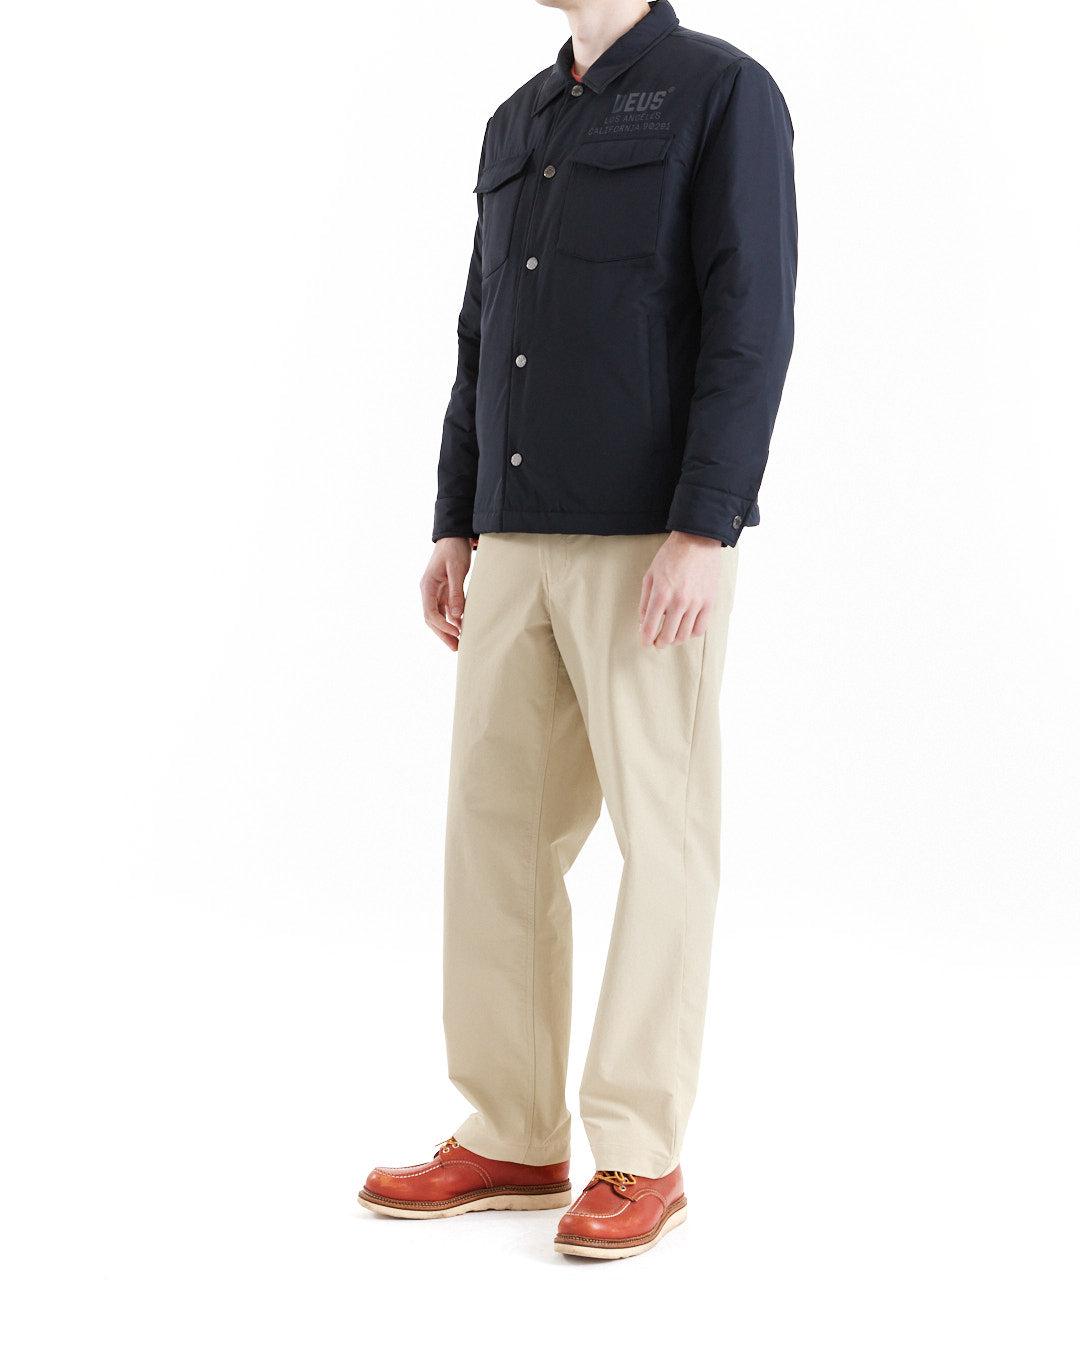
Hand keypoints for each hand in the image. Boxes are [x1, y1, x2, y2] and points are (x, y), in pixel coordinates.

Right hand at [421, 537, 472, 650]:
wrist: (454, 535)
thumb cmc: (454, 549)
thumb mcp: (457, 570)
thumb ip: (456, 592)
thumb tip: (457, 616)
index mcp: (427, 586)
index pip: (430, 613)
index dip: (443, 626)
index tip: (457, 632)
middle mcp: (428, 591)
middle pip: (432, 619)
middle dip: (443, 634)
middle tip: (456, 648)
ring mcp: (435, 592)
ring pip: (438, 617)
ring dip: (447, 630)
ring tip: (459, 643)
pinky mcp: (444, 591)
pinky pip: (446, 610)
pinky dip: (452, 620)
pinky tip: (461, 628)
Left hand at [639, 531, 726, 648]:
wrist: (698, 541)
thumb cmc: (671, 556)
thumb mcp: (650, 575)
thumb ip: (645, 600)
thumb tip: (643, 621)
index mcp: (661, 594)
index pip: (650, 628)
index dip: (645, 639)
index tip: (645, 643)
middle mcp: (679, 602)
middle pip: (667, 636)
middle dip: (659, 643)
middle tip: (657, 642)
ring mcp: (696, 603)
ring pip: (684, 635)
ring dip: (675, 640)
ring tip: (671, 637)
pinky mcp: (709, 602)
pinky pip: (701, 628)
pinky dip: (692, 633)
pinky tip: (686, 629)